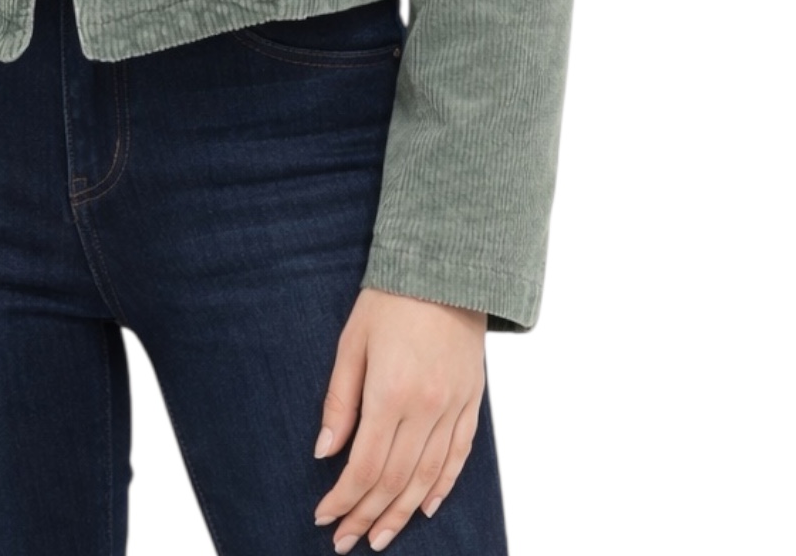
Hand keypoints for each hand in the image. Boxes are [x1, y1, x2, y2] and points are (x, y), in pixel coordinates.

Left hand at [310, 285, 487, 549]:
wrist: (446, 267)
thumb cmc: (390, 299)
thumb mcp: (352, 342)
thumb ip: (340, 401)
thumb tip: (324, 453)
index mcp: (391, 393)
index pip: (364, 466)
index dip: (343, 498)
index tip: (324, 518)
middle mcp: (426, 409)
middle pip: (394, 480)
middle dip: (367, 515)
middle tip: (345, 541)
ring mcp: (453, 407)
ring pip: (427, 477)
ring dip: (402, 513)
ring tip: (380, 537)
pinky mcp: (471, 401)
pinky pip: (459, 455)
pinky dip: (442, 486)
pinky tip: (425, 506)